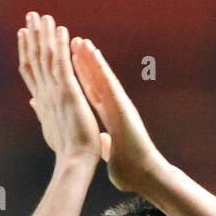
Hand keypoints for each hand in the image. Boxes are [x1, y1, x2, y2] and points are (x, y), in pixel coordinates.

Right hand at [19, 12, 110, 165]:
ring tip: (42, 15)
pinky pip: (62, 63)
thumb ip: (41, 111)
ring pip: (45, 57)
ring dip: (43, 35)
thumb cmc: (67, 151)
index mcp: (42, 102)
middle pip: (34, 60)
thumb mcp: (50, 128)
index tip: (23, 34)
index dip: (26, 52)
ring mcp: (55, 92)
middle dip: (31, 37)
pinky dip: (60, 45)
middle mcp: (45, 94)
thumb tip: (33, 102)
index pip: (31, 72)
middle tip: (29, 16)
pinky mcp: (68, 92)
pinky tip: (60, 28)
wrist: (75, 162)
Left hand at [70, 37, 163, 191]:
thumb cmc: (130, 172)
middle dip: (84, 63)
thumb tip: (102, 142)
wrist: (144, 176)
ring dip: (91, 58)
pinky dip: (100, 67)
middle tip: (73, 42)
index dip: (82, 79)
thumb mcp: (111, 156)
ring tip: (80, 40)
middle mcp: (115, 108)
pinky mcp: (123, 105)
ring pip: (102, 77)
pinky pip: (109, 82)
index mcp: (110, 119)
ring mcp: (120, 105)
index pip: (93, 95)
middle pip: (96, 81)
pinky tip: (92, 52)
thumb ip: (106, 146)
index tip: (71, 64)